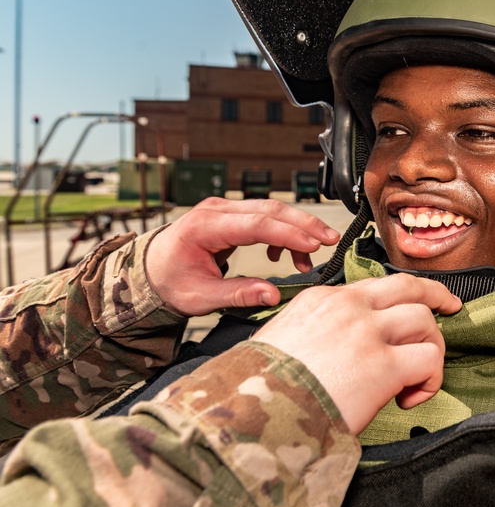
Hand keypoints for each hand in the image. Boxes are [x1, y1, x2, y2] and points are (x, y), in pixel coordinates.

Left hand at [146, 198, 340, 315]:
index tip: (315, 246)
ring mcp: (224, 210)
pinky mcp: (231, 215)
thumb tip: (274, 295)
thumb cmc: (170, 282)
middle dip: (304, 224)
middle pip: (269, 209)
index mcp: (204, 227)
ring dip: (297, 229)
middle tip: (331, 240)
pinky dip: (281, 233)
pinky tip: (283, 255)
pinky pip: (264, 217)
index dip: (288, 234)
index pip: (255, 224)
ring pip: (270, 210)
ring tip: (310, 257)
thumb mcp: (201, 297)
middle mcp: (215, 210)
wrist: (149, 270)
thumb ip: (239, 294)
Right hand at [253, 275, 460, 434]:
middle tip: (450, 307)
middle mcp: (348, 307)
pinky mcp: (384, 364)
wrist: (253, 413)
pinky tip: (410, 398)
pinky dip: (430, 379)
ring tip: (416, 379)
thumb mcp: (282, 342)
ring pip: (424, 320)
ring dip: (431, 350)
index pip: (373, 288)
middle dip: (436, 294)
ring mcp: (368, 332)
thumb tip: (337, 353)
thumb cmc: (260, 389)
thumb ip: (316, 334)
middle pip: (408, 286)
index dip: (395, 303)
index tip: (405, 312)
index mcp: (321, 300)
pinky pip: (429, 359)